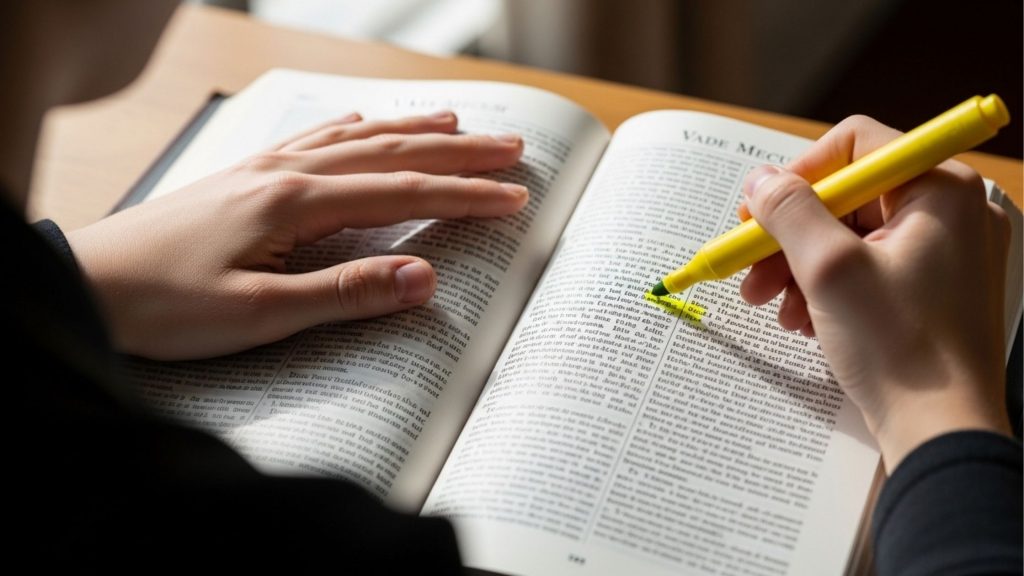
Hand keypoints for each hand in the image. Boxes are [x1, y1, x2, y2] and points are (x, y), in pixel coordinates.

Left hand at [68, 111, 526, 360]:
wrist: (90, 285)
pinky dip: (354, 127)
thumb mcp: (261, 314)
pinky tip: (366, 121)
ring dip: (413, 131)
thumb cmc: (167, 305)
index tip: (515, 197)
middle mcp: (287, 172)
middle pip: (391, 153)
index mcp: (296, 202)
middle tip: (513, 148)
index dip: (465, 195)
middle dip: (457, 153)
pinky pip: (315, 139)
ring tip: (458, 123)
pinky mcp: (247, 176)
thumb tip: (425, 278)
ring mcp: (265, 168)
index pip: (403, 194)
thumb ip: (347, 292)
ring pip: (358, 138)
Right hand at [738, 115, 1012, 469]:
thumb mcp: (828, 269)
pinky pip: (865, 267)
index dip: (798, 174)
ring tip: (771, 306)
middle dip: (789, 234)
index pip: (855, 145)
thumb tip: (760, 180)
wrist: (941, 432)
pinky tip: (803, 321)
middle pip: (846, 197)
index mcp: (940, 190)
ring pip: (849, 236)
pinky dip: (826, 288)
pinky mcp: (930, 288)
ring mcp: (943, 252)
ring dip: (799, 266)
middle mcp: (949, 211)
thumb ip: (788, 211)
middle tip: (749, 267)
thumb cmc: (901, 349)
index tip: (759, 212)